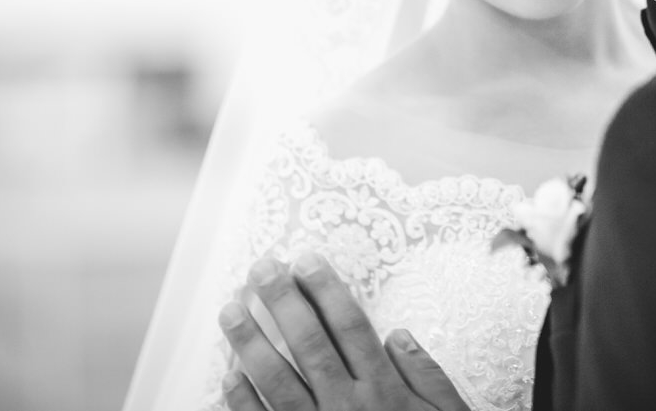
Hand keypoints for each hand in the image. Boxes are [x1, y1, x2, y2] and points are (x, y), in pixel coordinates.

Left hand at [218, 253, 469, 410]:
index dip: (327, 290)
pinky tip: (227, 377)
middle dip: (282, 302)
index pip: (350, 327)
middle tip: (260, 268)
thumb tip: (401, 336)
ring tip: (230, 311)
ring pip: (278, 382)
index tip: (306, 259)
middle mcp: (347, 407)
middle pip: (309, 344)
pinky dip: (243, 404)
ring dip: (251, 344)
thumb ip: (428, 378)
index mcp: (383, 391)